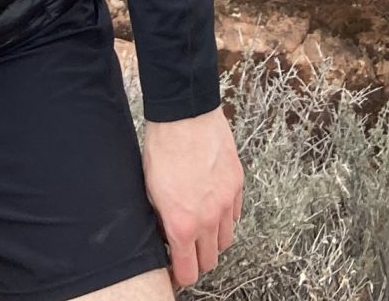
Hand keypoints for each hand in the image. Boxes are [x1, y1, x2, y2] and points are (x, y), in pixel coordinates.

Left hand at [141, 107, 242, 288]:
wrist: (184, 114)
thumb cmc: (162, 149)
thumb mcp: (150, 192)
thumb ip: (163, 222)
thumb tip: (169, 237)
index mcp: (182, 225)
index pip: (189, 272)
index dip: (181, 274)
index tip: (176, 269)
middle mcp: (209, 219)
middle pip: (211, 261)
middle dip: (198, 259)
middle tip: (188, 248)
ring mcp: (227, 201)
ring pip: (226, 239)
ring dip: (214, 239)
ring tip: (202, 225)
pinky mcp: (237, 183)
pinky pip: (236, 213)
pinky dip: (226, 216)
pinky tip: (213, 203)